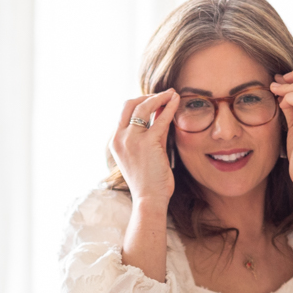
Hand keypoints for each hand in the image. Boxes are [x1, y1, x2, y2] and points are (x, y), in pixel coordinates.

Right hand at [109, 89, 179, 208]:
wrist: (149, 199)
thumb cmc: (149, 181)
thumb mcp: (147, 152)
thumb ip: (153, 132)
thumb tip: (162, 111)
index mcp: (116, 141)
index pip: (124, 113)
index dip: (139, 102)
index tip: (154, 101)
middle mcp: (120, 138)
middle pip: (129, 104)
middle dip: (147, 96)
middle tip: (163, 95)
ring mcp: (131, 140)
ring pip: (143, 107)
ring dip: (158, 97)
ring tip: (172, 93)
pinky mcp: (147, 143)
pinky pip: (160, 119)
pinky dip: (169, 107)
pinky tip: (176, 100)